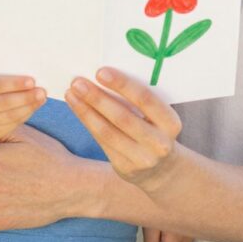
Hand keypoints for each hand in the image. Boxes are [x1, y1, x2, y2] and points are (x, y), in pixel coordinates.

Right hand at [0, 74, 45, 140]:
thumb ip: (2, 79)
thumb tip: (30, 81)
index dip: (15, 84)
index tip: (32, 81)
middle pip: (5, 103)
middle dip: (26, 97)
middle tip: (42, 91)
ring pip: (10, 116)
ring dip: (29, 107)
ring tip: (42, 98)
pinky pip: (12, 124)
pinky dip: (25, 114)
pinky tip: (34, 107)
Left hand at [65, 68, 183, 193]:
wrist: (162, 169)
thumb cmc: (156, 130)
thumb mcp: (159, 117)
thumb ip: (140, 101)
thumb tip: (106, 76)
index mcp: (170, 123)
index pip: (146, 100)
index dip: (122, 85)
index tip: (101, 72)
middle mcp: (159, 143)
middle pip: (123, 117)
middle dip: (97, 98)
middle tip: (78, 82)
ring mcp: (142, 159)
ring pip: (107, 132)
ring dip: (86, 111)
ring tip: (71, 93)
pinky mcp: (125, 168)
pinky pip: (102, 142)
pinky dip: (87, 122)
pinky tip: (77, 108)